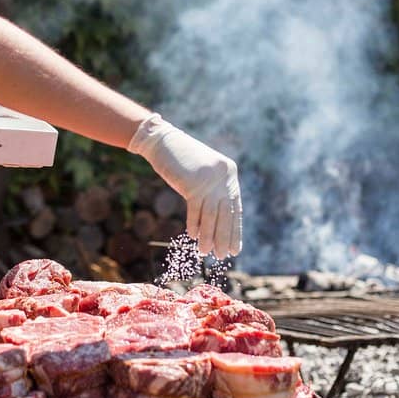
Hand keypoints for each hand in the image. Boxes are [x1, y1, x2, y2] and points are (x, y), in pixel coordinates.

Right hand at [128, 114, 241, 258]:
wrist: (162, 141)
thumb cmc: (182, 159)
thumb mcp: (203, 173)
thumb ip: (213, 190)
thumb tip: (219, 220)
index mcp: (229, 173)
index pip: (236, 207)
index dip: (235, 230)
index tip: (235, 248)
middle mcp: (223, 176)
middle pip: (226, 213)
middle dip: (225, 237)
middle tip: (223, 256)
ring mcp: (209, 179)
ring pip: (212, 215)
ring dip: (209, 236)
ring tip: (206, 253)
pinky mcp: (193, 183)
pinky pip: (196, 209)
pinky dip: (195, 224)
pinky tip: (193, 236)